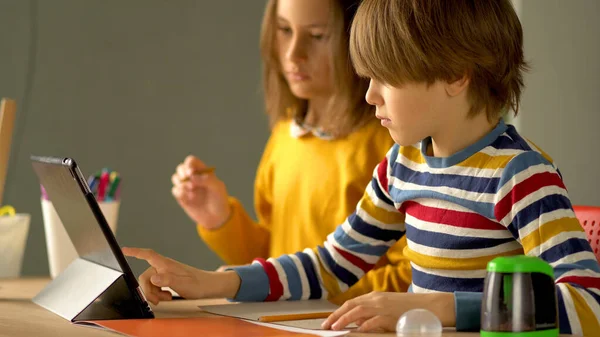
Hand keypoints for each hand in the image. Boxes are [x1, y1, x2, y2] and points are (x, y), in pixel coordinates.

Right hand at [123, 247, 240, 304]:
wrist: (208, 286)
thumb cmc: (198, 284)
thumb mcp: (182, 284)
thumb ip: (167, 280)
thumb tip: (153, 278)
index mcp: (166, 264)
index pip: (148, 255)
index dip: (135, 252)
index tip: (124, 250)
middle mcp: (164, 267)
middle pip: (145, 276)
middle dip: (148, 290)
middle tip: (157, 300)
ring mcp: (166, 273)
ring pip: (150, 283)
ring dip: (154, 293)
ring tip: (166, 297)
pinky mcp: (168, 279)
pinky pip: (156, 286)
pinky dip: (158, 293)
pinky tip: (167, 296)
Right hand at [171, 155, 230, 228]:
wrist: (216, 217)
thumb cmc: (219, 200)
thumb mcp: (218, 188)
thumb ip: (207, 179)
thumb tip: (191, 177)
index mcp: (202, 171)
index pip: (191, 161)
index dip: (189, 164)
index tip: (191, 172)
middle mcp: (193, 177)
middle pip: (181, 168)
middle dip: (182, 173)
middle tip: (188, 181)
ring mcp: (186, 187)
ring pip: (175, 178)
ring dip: (181, 184)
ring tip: (192, 192)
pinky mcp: (182, 197)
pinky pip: (175, 190)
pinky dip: (180, 193)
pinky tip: (189, 199)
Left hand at [321, 292, 454, 332]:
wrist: (430, 306)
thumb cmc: (409, 309)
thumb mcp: (387, 308)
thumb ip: (372, 314)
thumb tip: (358, 323)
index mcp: (375, 296)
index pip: (351, 303)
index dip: (338, 312)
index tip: (328, 321)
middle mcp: (376, 299)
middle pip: (350, 305)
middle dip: (336, 316)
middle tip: (325, 327)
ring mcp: (384, 307)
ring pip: (358, 311)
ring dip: (344, 319)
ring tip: (335, 328)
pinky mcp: (392, 315)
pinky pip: (374, 320)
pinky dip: (364, 325)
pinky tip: (357, 331)